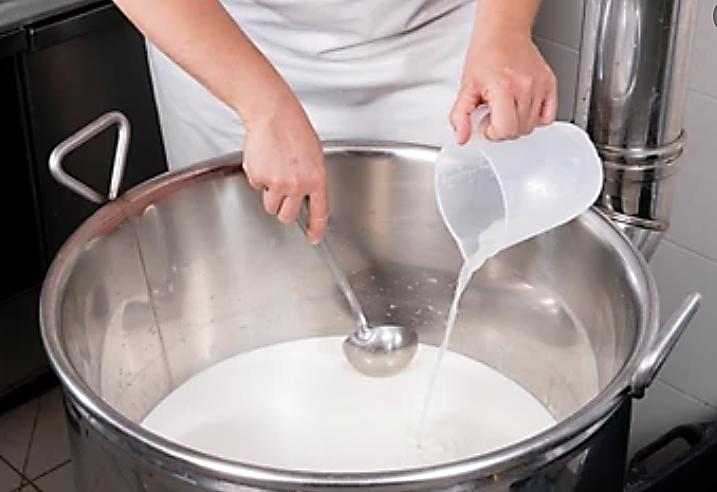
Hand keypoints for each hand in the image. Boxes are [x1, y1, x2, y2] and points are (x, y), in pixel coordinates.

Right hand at [242, 92, 327, 243]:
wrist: (273, 113)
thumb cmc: (294, 129)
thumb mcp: (314, 156)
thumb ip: (311, 178)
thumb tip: (306, 195)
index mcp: (316, 179)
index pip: (320, 212)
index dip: (316, 228)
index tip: (313, 237)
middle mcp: (297, 185)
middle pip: (287, 216)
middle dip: (284, 209)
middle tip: (283, 194)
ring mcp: (277, 182)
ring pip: (270, 205)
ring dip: (271, 194)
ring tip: (274, 170)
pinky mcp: (259, 177)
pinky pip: (257, 187)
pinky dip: (259, 177)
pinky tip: (265, 159)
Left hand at [450, 30, 556, 143]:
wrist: (503, 33)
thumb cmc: (486, 56)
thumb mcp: (466, 87)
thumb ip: (460, 115)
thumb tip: (462, 137)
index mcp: (503, 88)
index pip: (505, 130)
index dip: (492, 133)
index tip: (486, 122)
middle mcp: (525, 87)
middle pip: (518, 131)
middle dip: (502, 129)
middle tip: (494, 113)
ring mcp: (540, 86)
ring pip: (531, 126)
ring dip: (517, 123)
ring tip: (506, 106)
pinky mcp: (550, 84)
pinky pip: (548, 117)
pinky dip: (535, 119)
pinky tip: (522, 108)